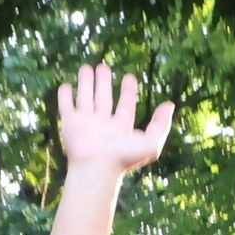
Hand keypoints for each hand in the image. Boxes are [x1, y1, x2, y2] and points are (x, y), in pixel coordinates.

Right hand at [56, 62, 173, 178]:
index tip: (129, 76)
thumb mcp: (151, 142)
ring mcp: (86, 123)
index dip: (128, 91)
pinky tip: (65, 85)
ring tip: (86, 67)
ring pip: (85, 97)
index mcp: (121, 127)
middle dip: (103, 82)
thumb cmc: (123, 158)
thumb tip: (169, 104)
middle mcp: (103, 123)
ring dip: (86, 83)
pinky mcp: (70, 123)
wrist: (96, 168)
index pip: (125, 105)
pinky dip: (65, 96)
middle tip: (104, 66)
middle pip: (103, 98)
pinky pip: (66, 106)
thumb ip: (161, 125)